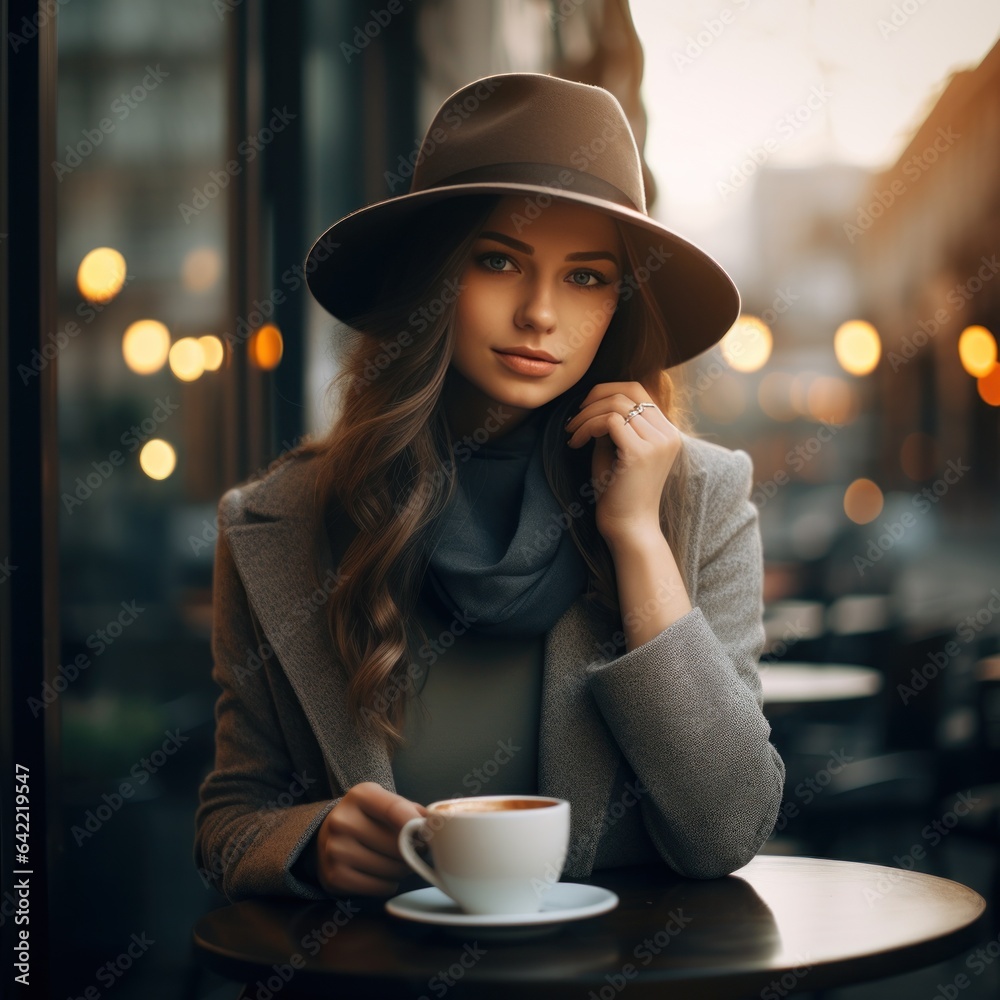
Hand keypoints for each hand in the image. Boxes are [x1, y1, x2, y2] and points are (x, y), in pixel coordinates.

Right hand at [316, 782, 426, 895]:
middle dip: (413, 852)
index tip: (431, 835)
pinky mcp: (335, 876)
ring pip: (391, 868)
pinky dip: (389, 884)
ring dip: (403, 870)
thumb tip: (436, 824)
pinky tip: (383, 874)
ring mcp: (336, 849)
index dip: (417, 824)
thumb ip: (410, 810)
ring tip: (398, 861)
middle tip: (415, 851)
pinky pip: (379, 887)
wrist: (325, 835)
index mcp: (360, 796)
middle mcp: (343, 820)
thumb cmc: (366, 818)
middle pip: (397, 844)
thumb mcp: (383, 803)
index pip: (395, 809)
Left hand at [564, 381, 681, 544]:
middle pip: (629, 391)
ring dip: (586, 415)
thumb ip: (611, 426)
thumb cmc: (618, 495)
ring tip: (572, 434)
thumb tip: (594, 402)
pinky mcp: (640, 453)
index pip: (639, 391)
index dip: (607, 391)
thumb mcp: (615, 451)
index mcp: (667, 433)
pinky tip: (575, 443)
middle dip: (594, 398)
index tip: (584, 410)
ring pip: (617, 404)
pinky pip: (609, 420)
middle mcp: (668, 435)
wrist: (628, 529)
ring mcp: (657, 443)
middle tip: (573, 420)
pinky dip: (587, 427)